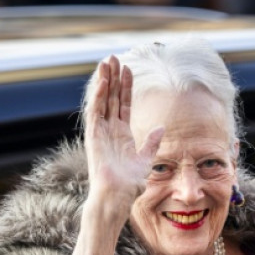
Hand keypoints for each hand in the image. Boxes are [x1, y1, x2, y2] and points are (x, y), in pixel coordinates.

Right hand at [84, 55, 164, 218]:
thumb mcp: (145, 160)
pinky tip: (103, 81)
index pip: (123, 104)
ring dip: (104, 81)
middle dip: (113, 77)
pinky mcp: (93, 137)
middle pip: (111, 98)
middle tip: (114, 57)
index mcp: (122, 135)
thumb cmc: (128, 185)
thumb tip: (161, 128)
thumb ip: (152, 143)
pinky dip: (98, 96)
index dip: (126, 86)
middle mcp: (109, 131)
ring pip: (101, 100)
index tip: (128, 68)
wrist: (116, 197)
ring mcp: (100, 133)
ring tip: (106, 61)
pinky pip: (95, 111)